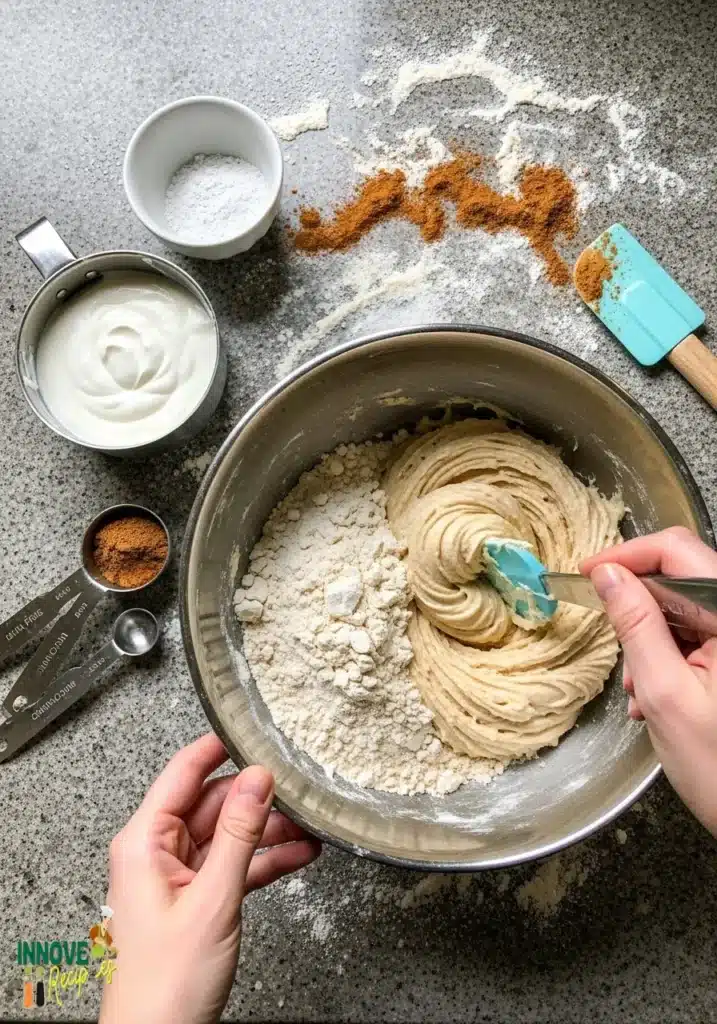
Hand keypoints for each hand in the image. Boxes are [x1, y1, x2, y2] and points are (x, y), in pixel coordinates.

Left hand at [100, 733, 320, 1023]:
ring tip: (310, 825)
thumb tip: (258, 779)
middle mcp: (157, 851)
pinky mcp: (197, 898)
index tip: (250, 728)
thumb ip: (239, 835)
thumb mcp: (213, 899)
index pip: (182, 773)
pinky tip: (299, 856)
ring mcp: (178, 875)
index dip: (217, 747)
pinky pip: (234, 865)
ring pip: (229, 834)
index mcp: (144, 841)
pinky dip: (264, 861)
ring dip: (269, 831)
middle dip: (257, 798)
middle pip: (212, 803)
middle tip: (299, 789)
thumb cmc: (165, 984)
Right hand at [581, 526, 716, 836]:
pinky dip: (667, 656)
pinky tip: (655, 696)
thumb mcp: (665, 693)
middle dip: (637, 606)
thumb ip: (636, 625)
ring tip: (638, 690)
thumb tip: (607, 575)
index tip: (587, 574)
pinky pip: (696, 633)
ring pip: (685, 606)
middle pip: (681, 575)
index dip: (627, 556)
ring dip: (650, 638)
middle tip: (612, 642)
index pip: (677, 551)